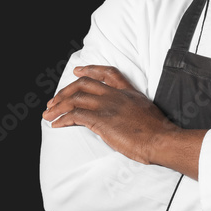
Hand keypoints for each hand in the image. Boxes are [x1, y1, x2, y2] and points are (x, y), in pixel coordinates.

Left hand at [42, 65, 181, 165]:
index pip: (108, 73)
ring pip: (75, 98)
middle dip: (65, 91)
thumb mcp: (146, 112)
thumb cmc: (158, 133)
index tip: (77, 70)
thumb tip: (121, 117)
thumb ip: (131, 109)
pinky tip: (56, 125)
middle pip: (84, 84)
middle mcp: (116, 95)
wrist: (162, 140)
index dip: (90, 69)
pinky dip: (62, 119)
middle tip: (53, 101)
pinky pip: (75, 115)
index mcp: (128, 92)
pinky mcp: (101, 120)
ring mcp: (108, 106)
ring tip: (48, 114)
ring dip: (58, 106)